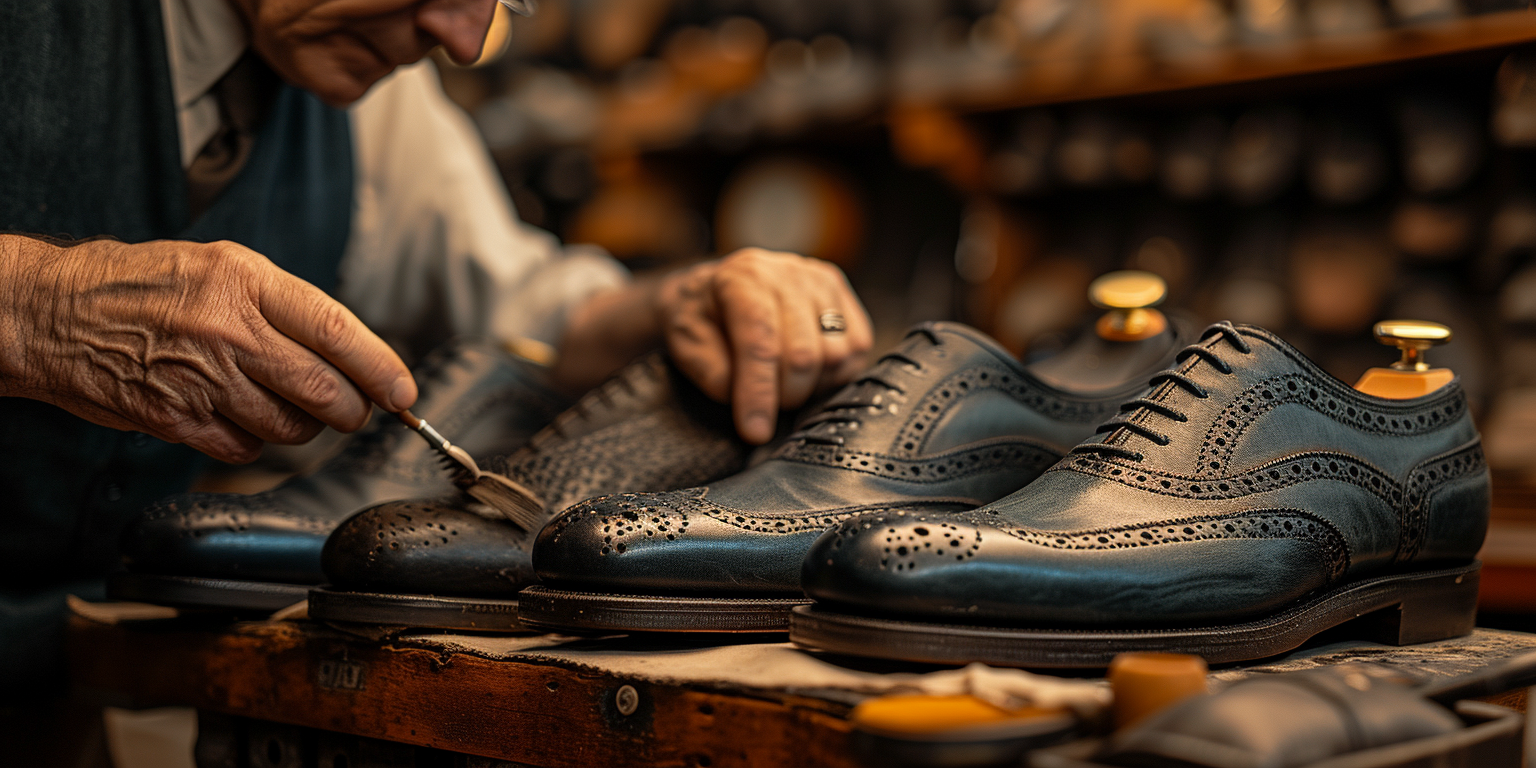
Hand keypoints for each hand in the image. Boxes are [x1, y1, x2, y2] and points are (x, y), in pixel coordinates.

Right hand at [0, 236, 416, 462]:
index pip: (336, 330)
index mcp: (246, 282)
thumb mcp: (219, 267)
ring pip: (292, 427)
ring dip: (303, 427)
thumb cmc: (141, 285)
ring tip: (283, 404)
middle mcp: (229, 330)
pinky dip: (254, 441)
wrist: (53, 313)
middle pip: (324, 390)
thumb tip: (351, 351)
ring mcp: (203, 379)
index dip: (380, 367)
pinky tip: (236, 416)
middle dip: (352, 409)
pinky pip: (245, 447)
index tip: (403, 392)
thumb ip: (283, 306)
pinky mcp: (178, 419)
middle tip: (353, 409)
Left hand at [656, 248, 872, 443]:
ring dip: (808, 386)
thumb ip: (714, 373)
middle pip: (803, 355)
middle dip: (783, 396)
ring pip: (835, 355)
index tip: (755, 432)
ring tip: (782, 382)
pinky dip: (833, 374)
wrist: (718, 288)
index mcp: (743, 278)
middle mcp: (788, 272)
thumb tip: (753, 400)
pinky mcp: (843, 295)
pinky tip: (807, 371)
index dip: (759, 393)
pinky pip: (856, 350)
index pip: (760, 343)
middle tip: (764, 404)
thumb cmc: (702, 318)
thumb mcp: (685, 344)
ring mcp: (821, 281)